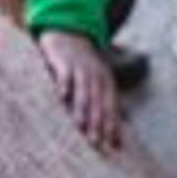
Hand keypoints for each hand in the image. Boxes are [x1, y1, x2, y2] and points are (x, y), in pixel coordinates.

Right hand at [37, 30, 122, 151]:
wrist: (68, 32)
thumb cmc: (82, 66)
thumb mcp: (96, 81)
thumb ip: (102, 104)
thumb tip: (115, 135)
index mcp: (106, 82)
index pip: (111, 106)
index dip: (111, 125)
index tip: (111, 145)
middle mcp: (96, 75)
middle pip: (98, 101)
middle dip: (98, 122)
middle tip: (96, 142)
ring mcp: (81, 68)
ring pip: (83, 90)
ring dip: (82, 108)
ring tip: (80, 126)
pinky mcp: (65, 61)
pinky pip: (65, 73)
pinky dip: (64, 83)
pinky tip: (61, 95)